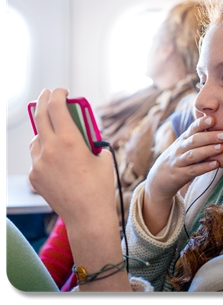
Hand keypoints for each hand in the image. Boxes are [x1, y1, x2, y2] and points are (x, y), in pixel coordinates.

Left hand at [29, 88, 115, 228]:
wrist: (87, 215)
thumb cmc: (100, 186)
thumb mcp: (103, 158)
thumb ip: (94, 142)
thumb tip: (87, 134)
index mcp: (70, 140)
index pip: (57, 106)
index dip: (58, 94)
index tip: (62, 91)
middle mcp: (50, 148)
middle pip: (40, 115)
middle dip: (44, 100)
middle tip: (48, 95)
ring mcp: (39, 163)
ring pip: (36, 137)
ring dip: (44, 130)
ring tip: (55, 133)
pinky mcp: (34, 177)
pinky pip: (36, 157)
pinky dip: (44, 152)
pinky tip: (56, 160)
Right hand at [143, 115, 222, 233]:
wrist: (159, 178)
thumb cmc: (178, 158)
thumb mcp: (184, 144)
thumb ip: (197, 135)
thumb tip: (215, 120)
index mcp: (183, 139)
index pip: (192, 129)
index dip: (201, 123)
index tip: (213, 119)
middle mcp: (180, 148)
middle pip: (194, 140)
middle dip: (209, 136)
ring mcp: (179, 162)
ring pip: (193, 155)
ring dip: (208, 150)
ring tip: (222, 147)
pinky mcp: (180, 175)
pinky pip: (193, 170)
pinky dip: (205, 167)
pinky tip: (216, 164)